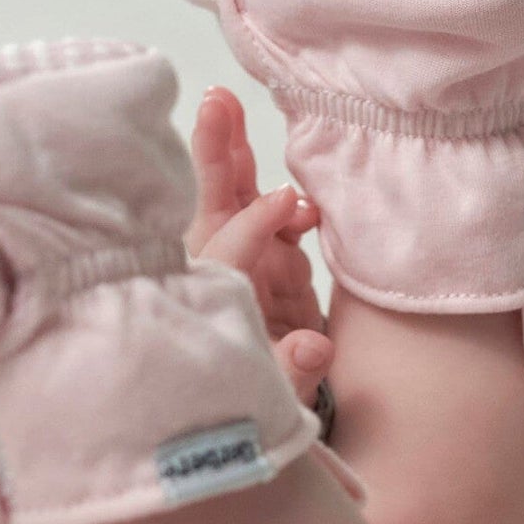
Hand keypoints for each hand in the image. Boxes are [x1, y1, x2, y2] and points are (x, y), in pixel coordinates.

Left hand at [187, 87, 333, 402]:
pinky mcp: (278, 271)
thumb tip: (312, 348)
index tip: (287, 210)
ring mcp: (252, 269)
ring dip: (238, 160)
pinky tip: (297, 191)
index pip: (228, 250)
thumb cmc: (255, 404)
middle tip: (214, 101)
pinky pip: (278, 221)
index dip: (254, 226)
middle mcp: (227, 276)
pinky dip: (284, 198)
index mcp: (211, 300)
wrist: (269, 422)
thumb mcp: (269, 397)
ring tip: (224, 110)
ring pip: (241, 204)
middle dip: (215, 154)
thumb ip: (289, 372)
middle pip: (215, 207)